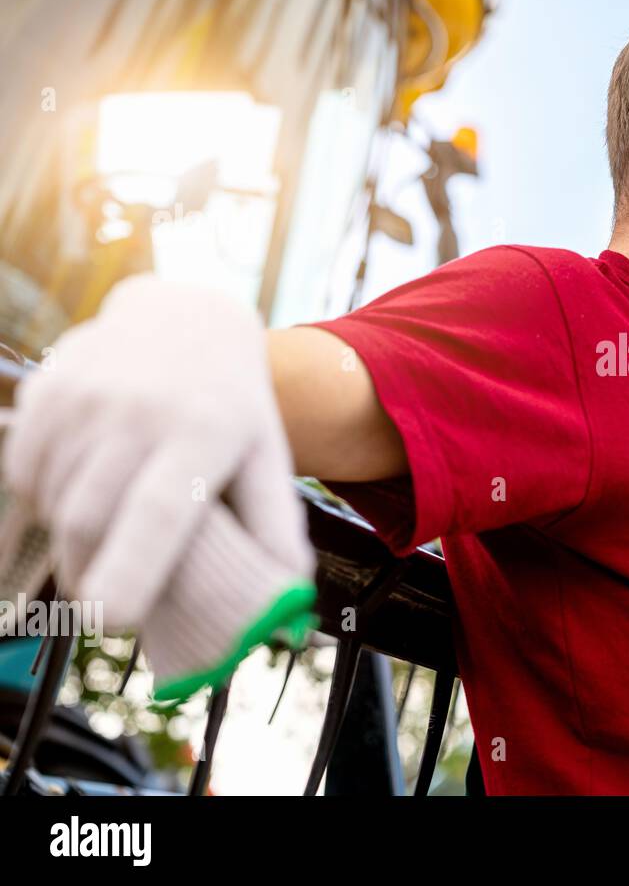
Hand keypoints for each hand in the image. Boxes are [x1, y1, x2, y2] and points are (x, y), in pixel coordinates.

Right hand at [1, 275, 312, 627]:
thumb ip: (275, 524)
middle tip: (108, 599)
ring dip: (72, 536)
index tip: (112, 619)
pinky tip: (84, 484)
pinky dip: (46, 497)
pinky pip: (25, 474)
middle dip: (92, 573)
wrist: (186, 318)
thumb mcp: (267, 455)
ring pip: (55, 502)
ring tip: (109, 528)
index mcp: (204, 433)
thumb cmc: (231, 406)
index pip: (159, 511)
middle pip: (90, 520)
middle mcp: (140, 411)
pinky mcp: (47, 390)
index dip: (132, 568)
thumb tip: (291, 592)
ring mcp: (86, 396)